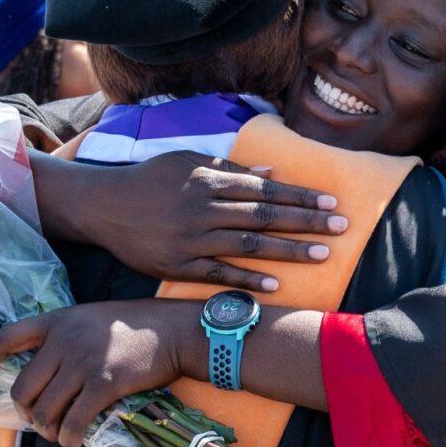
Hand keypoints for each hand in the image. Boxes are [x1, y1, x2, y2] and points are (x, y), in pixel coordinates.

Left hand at [0, 300, 194, 446]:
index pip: (2, 339)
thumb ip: (63, 338)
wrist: (174, 331)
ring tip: (58, 434)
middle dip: (26, 413)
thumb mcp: (89, 319)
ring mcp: (83, 362)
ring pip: (45, 411)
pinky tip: (74, 440)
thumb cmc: (134, 326)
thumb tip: (41, 375)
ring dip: (47, 430)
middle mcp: (63, 341)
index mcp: (56, 321)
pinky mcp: (104, 384)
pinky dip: (69, 438)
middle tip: (40, 420)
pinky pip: (73, 422)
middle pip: (21, 390)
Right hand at [85, 150, 349, 291]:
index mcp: (209, 179)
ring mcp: (192, 238)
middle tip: (341, 226)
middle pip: (264, 215)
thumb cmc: (151, 180)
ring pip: (249, 245)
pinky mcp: (179, 265)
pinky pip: (219, 274)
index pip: (265, 189)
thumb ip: (229, 168)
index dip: (300, 196)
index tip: (331, 202)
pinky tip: (276, 285)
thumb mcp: (188, 161)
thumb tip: (270, 172)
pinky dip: (248, 279)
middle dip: (306, 221)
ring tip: (322, 254)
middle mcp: (204, 208)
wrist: (104, 206)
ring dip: (288, 250)